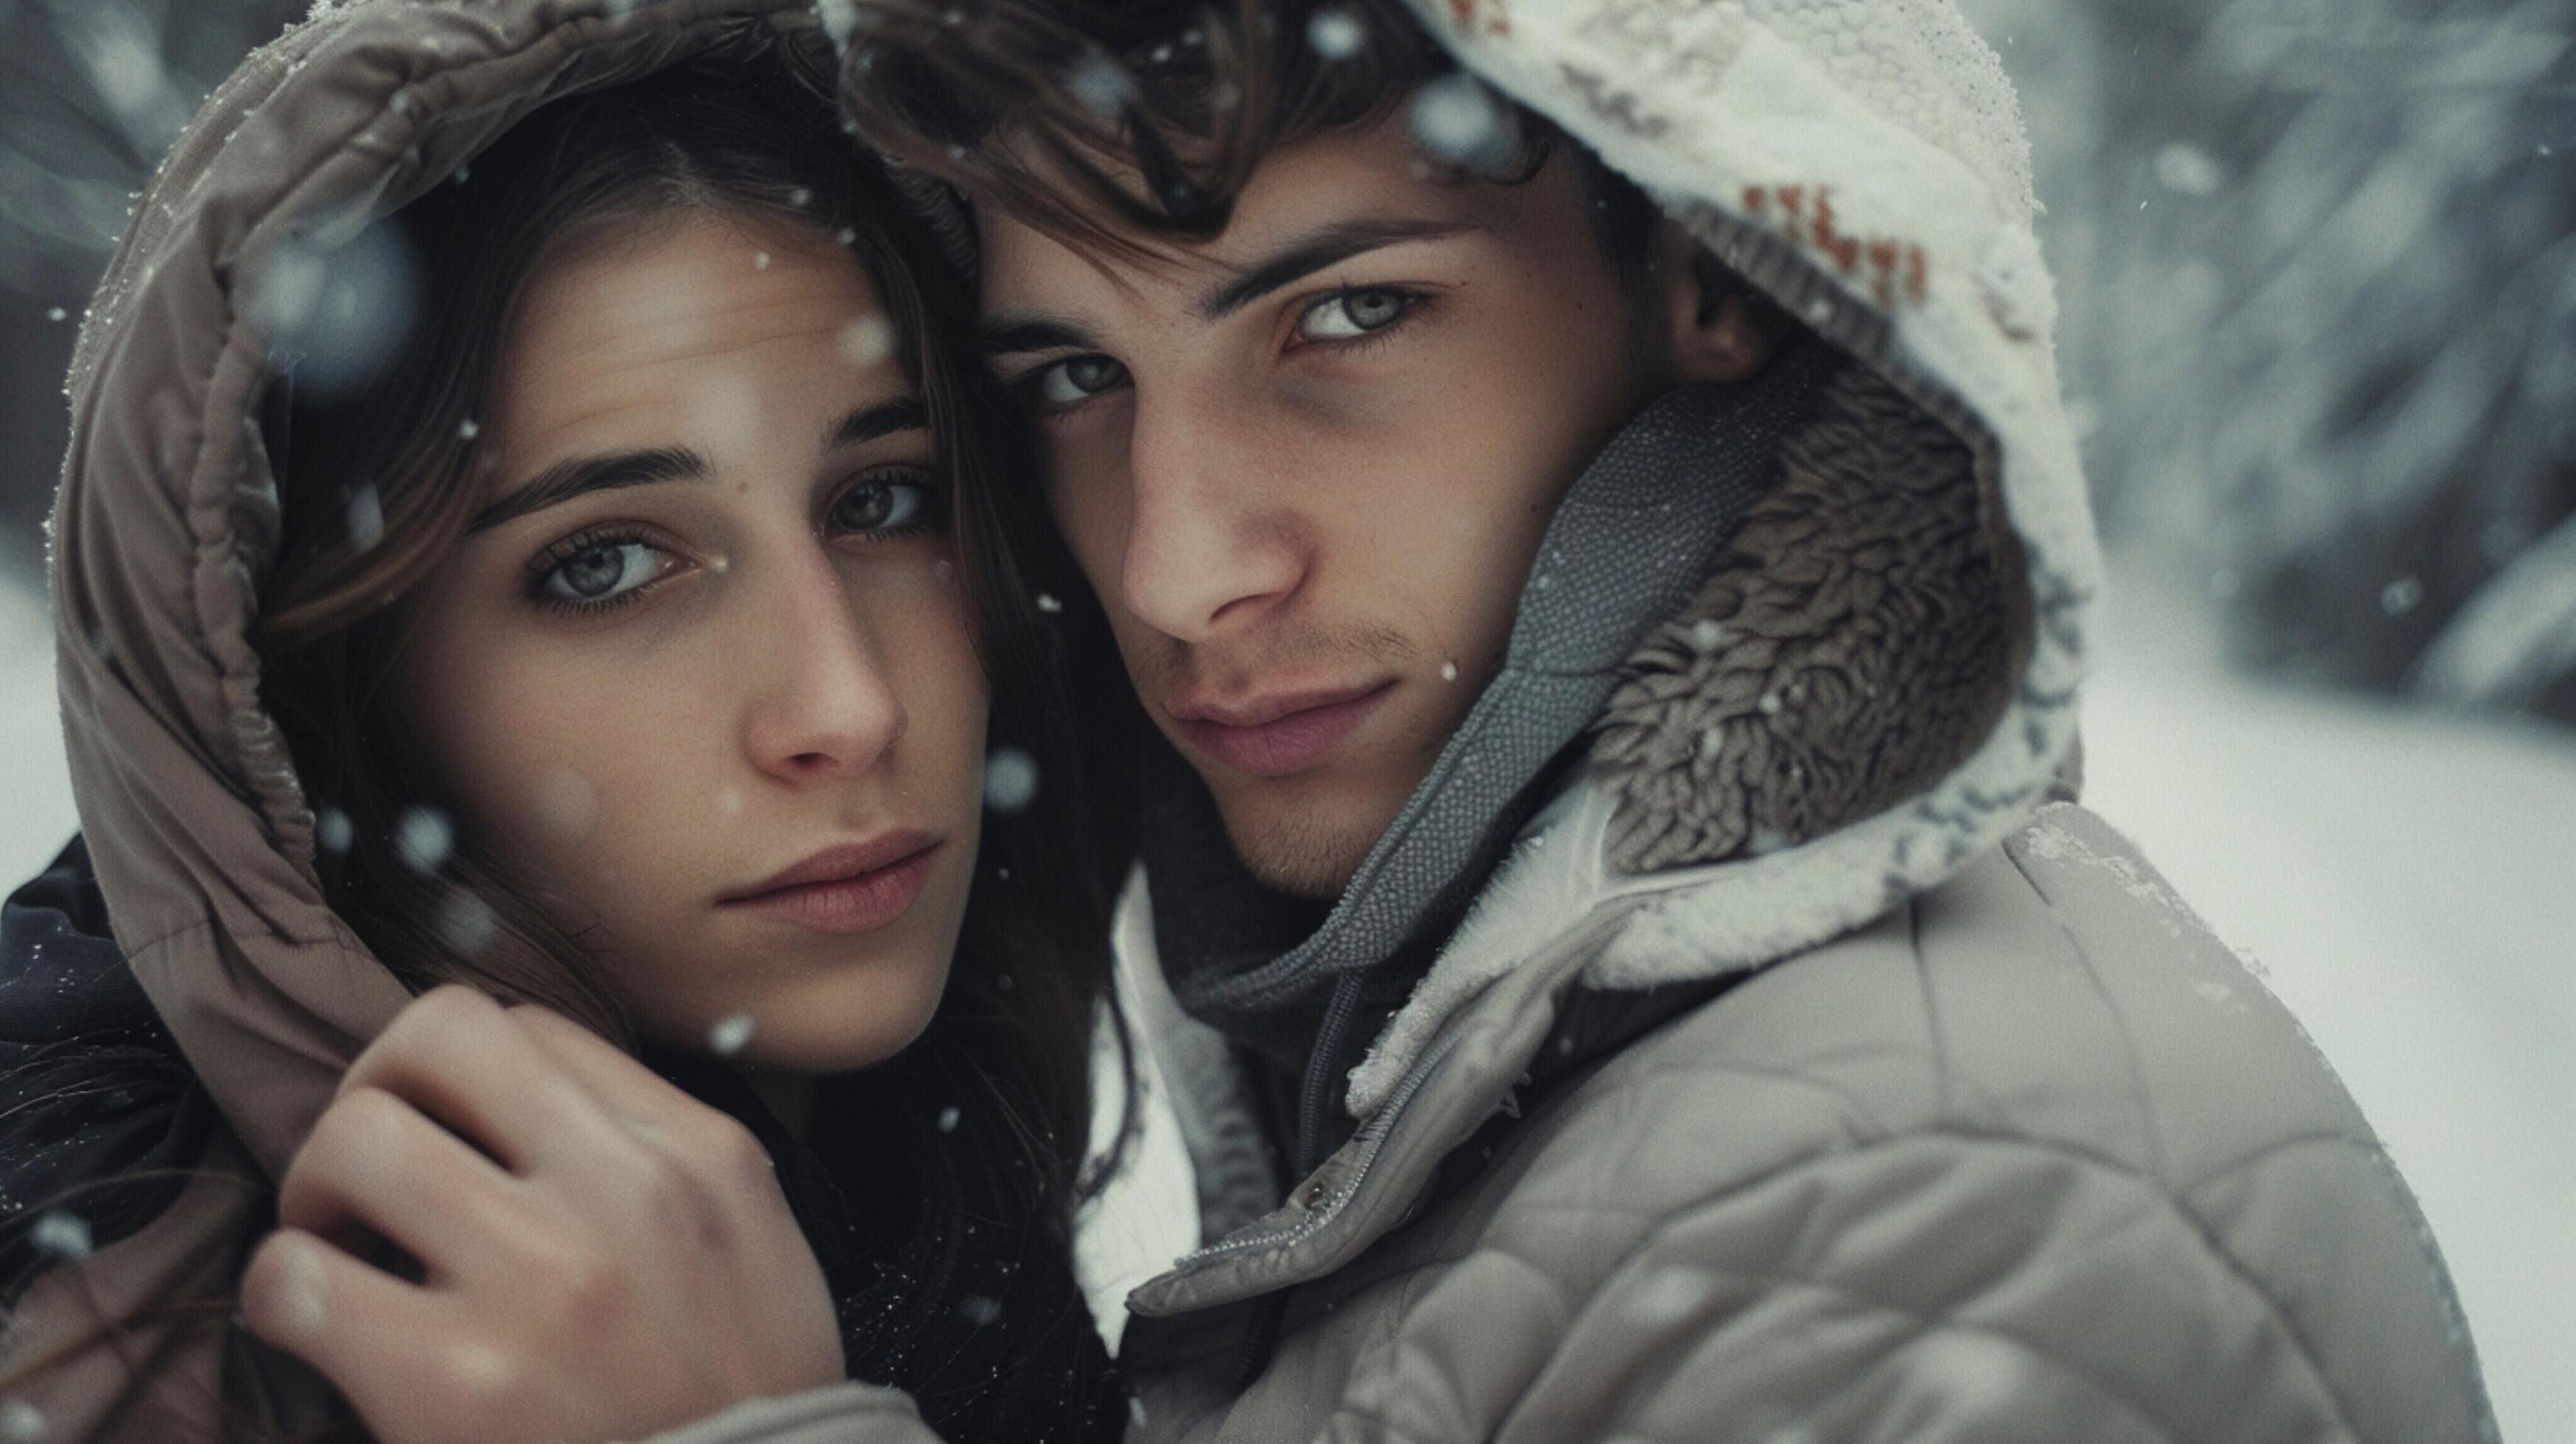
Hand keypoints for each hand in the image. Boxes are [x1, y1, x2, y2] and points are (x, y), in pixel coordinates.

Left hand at [240, 986, 842, 1442]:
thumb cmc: (741, 1399)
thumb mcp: (753, 1246)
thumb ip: (662, 1166)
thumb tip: (528, 1115)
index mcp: (697, 1154)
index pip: (531, 1030)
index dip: (460, 1081)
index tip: (449, 1140)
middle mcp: (622, 1193)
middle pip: (434, 1037)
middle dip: (374, 1092)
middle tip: (368, 1173)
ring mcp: (539, 1280)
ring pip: (353, 1137)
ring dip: (316, 1191)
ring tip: (335, 1249)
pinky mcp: (454, 1382)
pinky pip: (296, 1277)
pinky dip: (279, 1294)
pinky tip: (311, 1328)